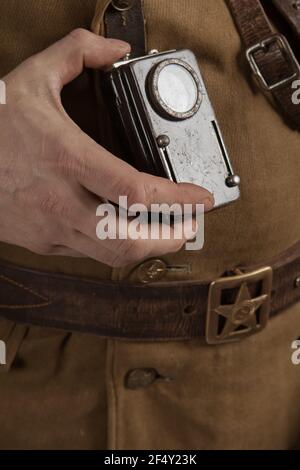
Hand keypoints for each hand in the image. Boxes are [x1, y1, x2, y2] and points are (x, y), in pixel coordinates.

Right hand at [0, 29, 213, 266]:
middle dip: (170, 238)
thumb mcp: (33, 76)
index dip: (178, 200)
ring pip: (111, 256)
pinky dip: (116, 245)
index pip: (136, 192)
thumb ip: (78, 53)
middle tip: (190, 226)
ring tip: (169, 234)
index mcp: (66, 158)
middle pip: (128, 241)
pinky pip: (89, 253)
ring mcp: (51, 228)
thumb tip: (115, 49)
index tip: (202, 197)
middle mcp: (60, 201)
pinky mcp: (43, 243)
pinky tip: (126, 232)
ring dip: (148, 248)